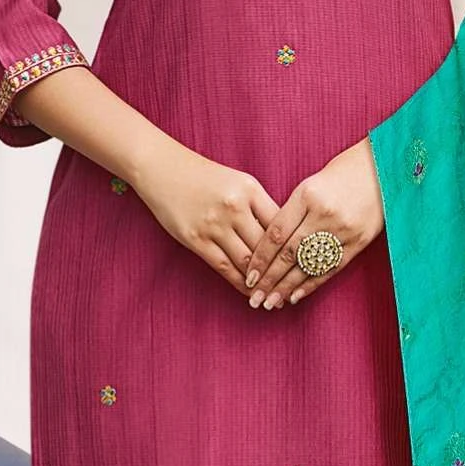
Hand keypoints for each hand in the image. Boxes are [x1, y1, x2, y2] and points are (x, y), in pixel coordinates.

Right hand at [134, 139, 281, 293]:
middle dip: (281, 271)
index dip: (293, 248)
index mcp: (250, 189)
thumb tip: (282, 239)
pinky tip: (249, 292)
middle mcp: (235, 206)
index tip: (303, 264)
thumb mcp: (238, 182)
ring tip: (274, 297)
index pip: (279, 224)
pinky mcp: (195, 238)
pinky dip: (240, 282)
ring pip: (247, 260)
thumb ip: (259, 206)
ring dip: (262, 283)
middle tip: (294, 289)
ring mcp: (214, 224)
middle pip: (266, 246)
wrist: (161, 168)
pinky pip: (224, 266)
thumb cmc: (204, 176)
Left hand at [242, 139, 383, 309]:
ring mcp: (343, 229)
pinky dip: (311, 284)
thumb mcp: (311, 184)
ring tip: (271, 303)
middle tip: (255, 299)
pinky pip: (331, 268)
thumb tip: (270, 245)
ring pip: (308, 265)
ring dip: (287, 287)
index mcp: (307, 195)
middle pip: (289, 253)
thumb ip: (292, 212)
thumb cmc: (342, 173)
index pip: (276, 233)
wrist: (384, 169)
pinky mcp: (358, 241)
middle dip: (269, 279)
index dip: (260, 258)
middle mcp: (324, 214)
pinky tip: (296, 296)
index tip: (248, 275)